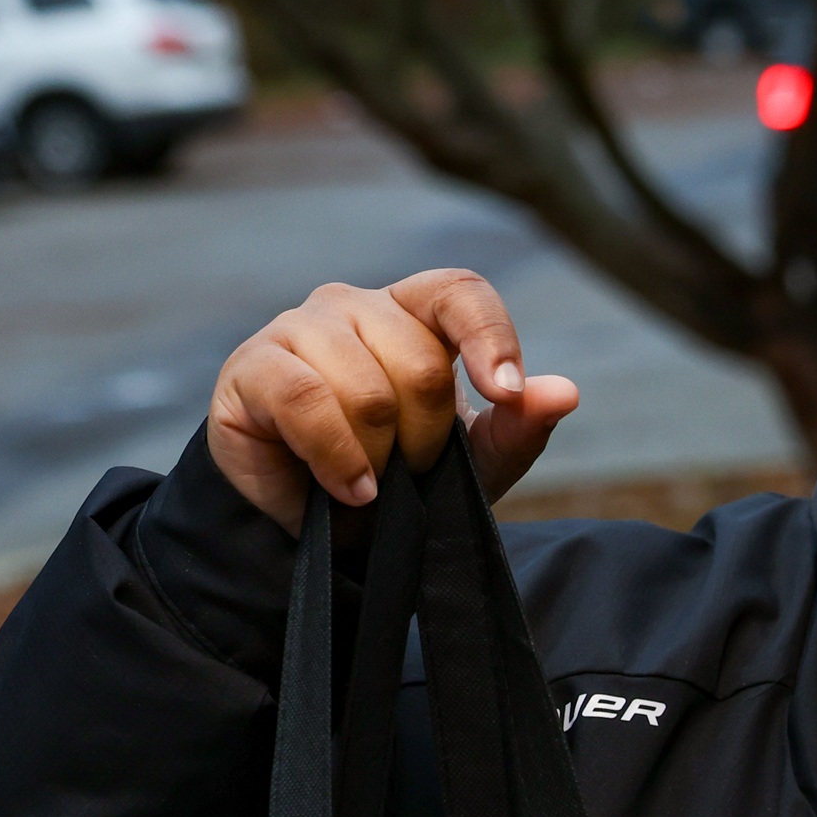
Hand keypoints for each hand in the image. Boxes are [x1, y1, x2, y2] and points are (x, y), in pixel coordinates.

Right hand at [206, 271, 583, 525]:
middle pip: (420, 361)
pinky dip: (336, 457)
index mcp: (413, 313)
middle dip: (427, 436)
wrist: (317, 525)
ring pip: (366, 389)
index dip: (490, 337)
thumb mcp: (472, 463)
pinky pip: (307, 402)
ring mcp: (299, 328)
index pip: (460, 292)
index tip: (507, 395)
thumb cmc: (396, 477)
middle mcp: (355, 306)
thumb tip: (564, 393)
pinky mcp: (253, 367)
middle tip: (410, 471)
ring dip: (379, 456)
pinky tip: (347, 488)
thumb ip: (518, 427)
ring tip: (370, 484)